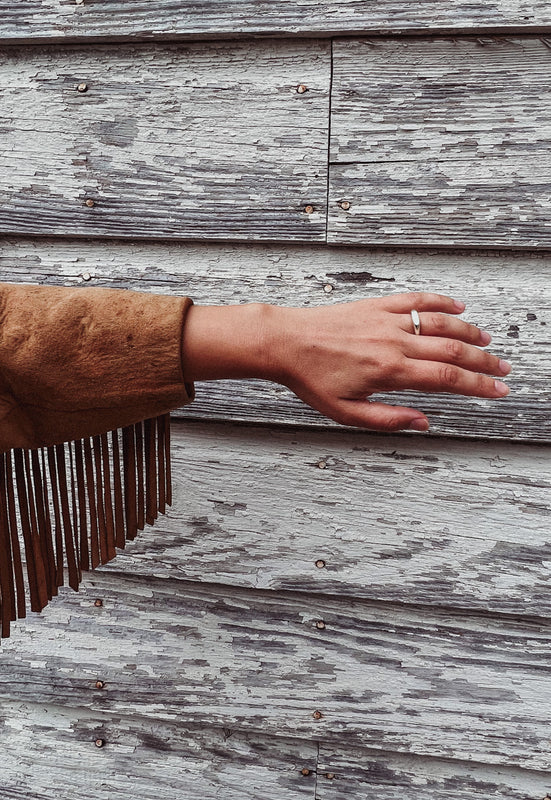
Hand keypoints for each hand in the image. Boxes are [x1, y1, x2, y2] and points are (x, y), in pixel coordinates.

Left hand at [264, 292, 510, 431]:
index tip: (498, 391)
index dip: (478, 386)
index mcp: (389, 372)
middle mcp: (393, 343)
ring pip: (440, 324)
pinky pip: (416, 300)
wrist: (284, 342)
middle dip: (484, 362)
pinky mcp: (376, 305)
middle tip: (504, 370)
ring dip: (469, 333)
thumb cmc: (309, 378)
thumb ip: (387, 419)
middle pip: (452, 351)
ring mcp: (386, 321)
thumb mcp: (344, 412)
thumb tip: (423, 423)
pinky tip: (458, 308)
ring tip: (488, 342)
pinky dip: (441, 302)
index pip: (447, 379)